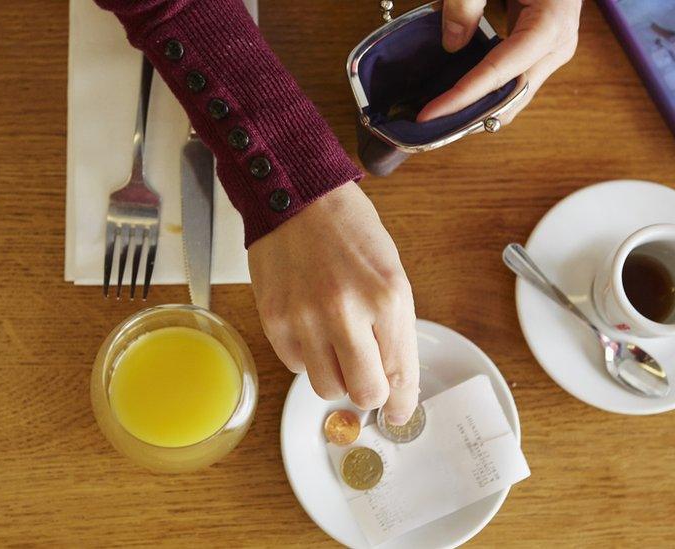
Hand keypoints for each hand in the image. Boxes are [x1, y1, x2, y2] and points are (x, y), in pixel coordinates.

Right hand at [248, 182, 419, 423]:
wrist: (295, 196)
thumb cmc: (349, 230)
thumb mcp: (391, 273)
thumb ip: (394, 329)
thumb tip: (393, 381)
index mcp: (387, 298)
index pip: (399, 374)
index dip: (401, 403)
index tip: (398, 412)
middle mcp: (346, 312)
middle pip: (363, 392)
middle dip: (369, 393)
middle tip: (367, 380)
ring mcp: (305, 319)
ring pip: (327, 388)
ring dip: (336, 376)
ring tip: (336, 346)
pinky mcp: (274, 320)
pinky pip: (295, 365)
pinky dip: (307, 357)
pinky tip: (310, 328)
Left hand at [417, 0, 581, 122]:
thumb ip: (466, 2)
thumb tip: (452, 45)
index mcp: (551, 24)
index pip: (501, 72)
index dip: (463, 97)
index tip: (430, 114)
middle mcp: (558, 45)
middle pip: (512, 96)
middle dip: (471, 116)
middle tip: (429, 127)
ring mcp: (552, 51)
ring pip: (514, 97)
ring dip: (478, 111)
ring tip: (438, 119)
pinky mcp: (541, 51)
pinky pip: (513, 83)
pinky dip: (485, 95)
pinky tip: (456, 100)